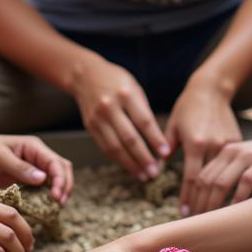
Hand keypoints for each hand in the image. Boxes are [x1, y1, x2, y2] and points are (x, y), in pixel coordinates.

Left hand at [0, 132, 73, 203]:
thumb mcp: (0, 157)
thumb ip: (20, 167)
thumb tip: (42, 178)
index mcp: (34, 147)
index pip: (56, 163)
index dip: (60, 179)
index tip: (56, 195)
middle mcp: (38, 156)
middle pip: (62, 169)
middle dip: (65, 186)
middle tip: (60, 203)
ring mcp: (34, 167)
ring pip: (56, 178)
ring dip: (59, 191)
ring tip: (56, 207)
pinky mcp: (28, 178)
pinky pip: (43, 187)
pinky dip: (47, 196)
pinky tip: (45, 208)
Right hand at [72, 55, 168, 178]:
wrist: (85, 75)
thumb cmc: (116, 81)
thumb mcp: (134, 88)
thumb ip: (143, 111)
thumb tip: (157, 140)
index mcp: (126, 94)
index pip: (144, 121)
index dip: (155, 139)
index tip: (165, 153)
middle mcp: (110, 107)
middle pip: (129, 137)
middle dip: (143, 157)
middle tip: (155, 172)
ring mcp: (98, 118)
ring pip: (115, 147)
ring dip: (131, 164)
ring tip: (144, 175)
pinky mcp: (90, 126)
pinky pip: (105, 147)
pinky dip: (118, 160)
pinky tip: (129, 167)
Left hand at [164, 80, 241, 215]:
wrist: (212, 88)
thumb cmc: (188, 106)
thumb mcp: (174, 125)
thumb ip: (166, 146)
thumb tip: (157, 166)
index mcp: (196, 143)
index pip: (191, 178)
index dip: (188, 199)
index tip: (184, 214)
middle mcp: (213, 145)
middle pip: (208, 183)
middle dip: (203, 204)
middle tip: (198, 220)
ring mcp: (229, 144)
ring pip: (224, 178)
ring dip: (218, 198)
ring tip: (212, 213)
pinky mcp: (239, 143)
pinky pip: (236, 168)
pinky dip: (233, 185)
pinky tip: (230, 197)